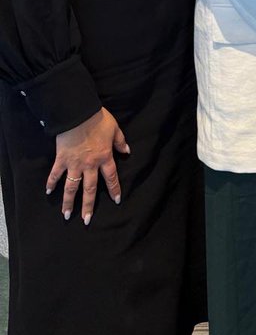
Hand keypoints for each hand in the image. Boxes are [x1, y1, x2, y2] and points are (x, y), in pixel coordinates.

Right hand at [46, 107, 129, 224]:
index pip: (111, 177)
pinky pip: (55, 174)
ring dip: (69, 202)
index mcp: (104, 157)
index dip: (114, 189)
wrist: (79, 113)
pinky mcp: (61, 159)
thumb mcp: (114, 129)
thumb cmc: (98, 120)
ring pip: (72, 187)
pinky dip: (51, 182)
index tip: (116, 201)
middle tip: (87, 220)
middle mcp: (90, 165)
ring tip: (66, 215)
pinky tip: (49, 192)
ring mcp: (74, 164)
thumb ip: (120, 142)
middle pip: (90, 189)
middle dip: (89, 206)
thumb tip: (127, 151)